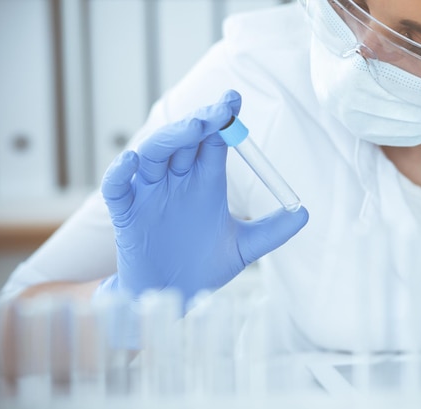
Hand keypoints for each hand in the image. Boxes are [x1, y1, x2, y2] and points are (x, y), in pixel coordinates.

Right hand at [98, 90, 308, 305]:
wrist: (174, 295)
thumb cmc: (205, 267)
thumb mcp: (245, 248)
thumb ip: (272, 231)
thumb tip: (304, 213)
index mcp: (205, 182)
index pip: (213, 141)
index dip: (222, 121)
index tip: (234, 101)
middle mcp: (177, 182)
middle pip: (184, 141)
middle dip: (201, 123)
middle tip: (220, 112)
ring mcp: (149, 196)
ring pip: (152, 156)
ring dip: (169, 139)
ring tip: (192, 129)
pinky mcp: (126, 216)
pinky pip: (117, 189)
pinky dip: (119, 174)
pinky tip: (132, 162)